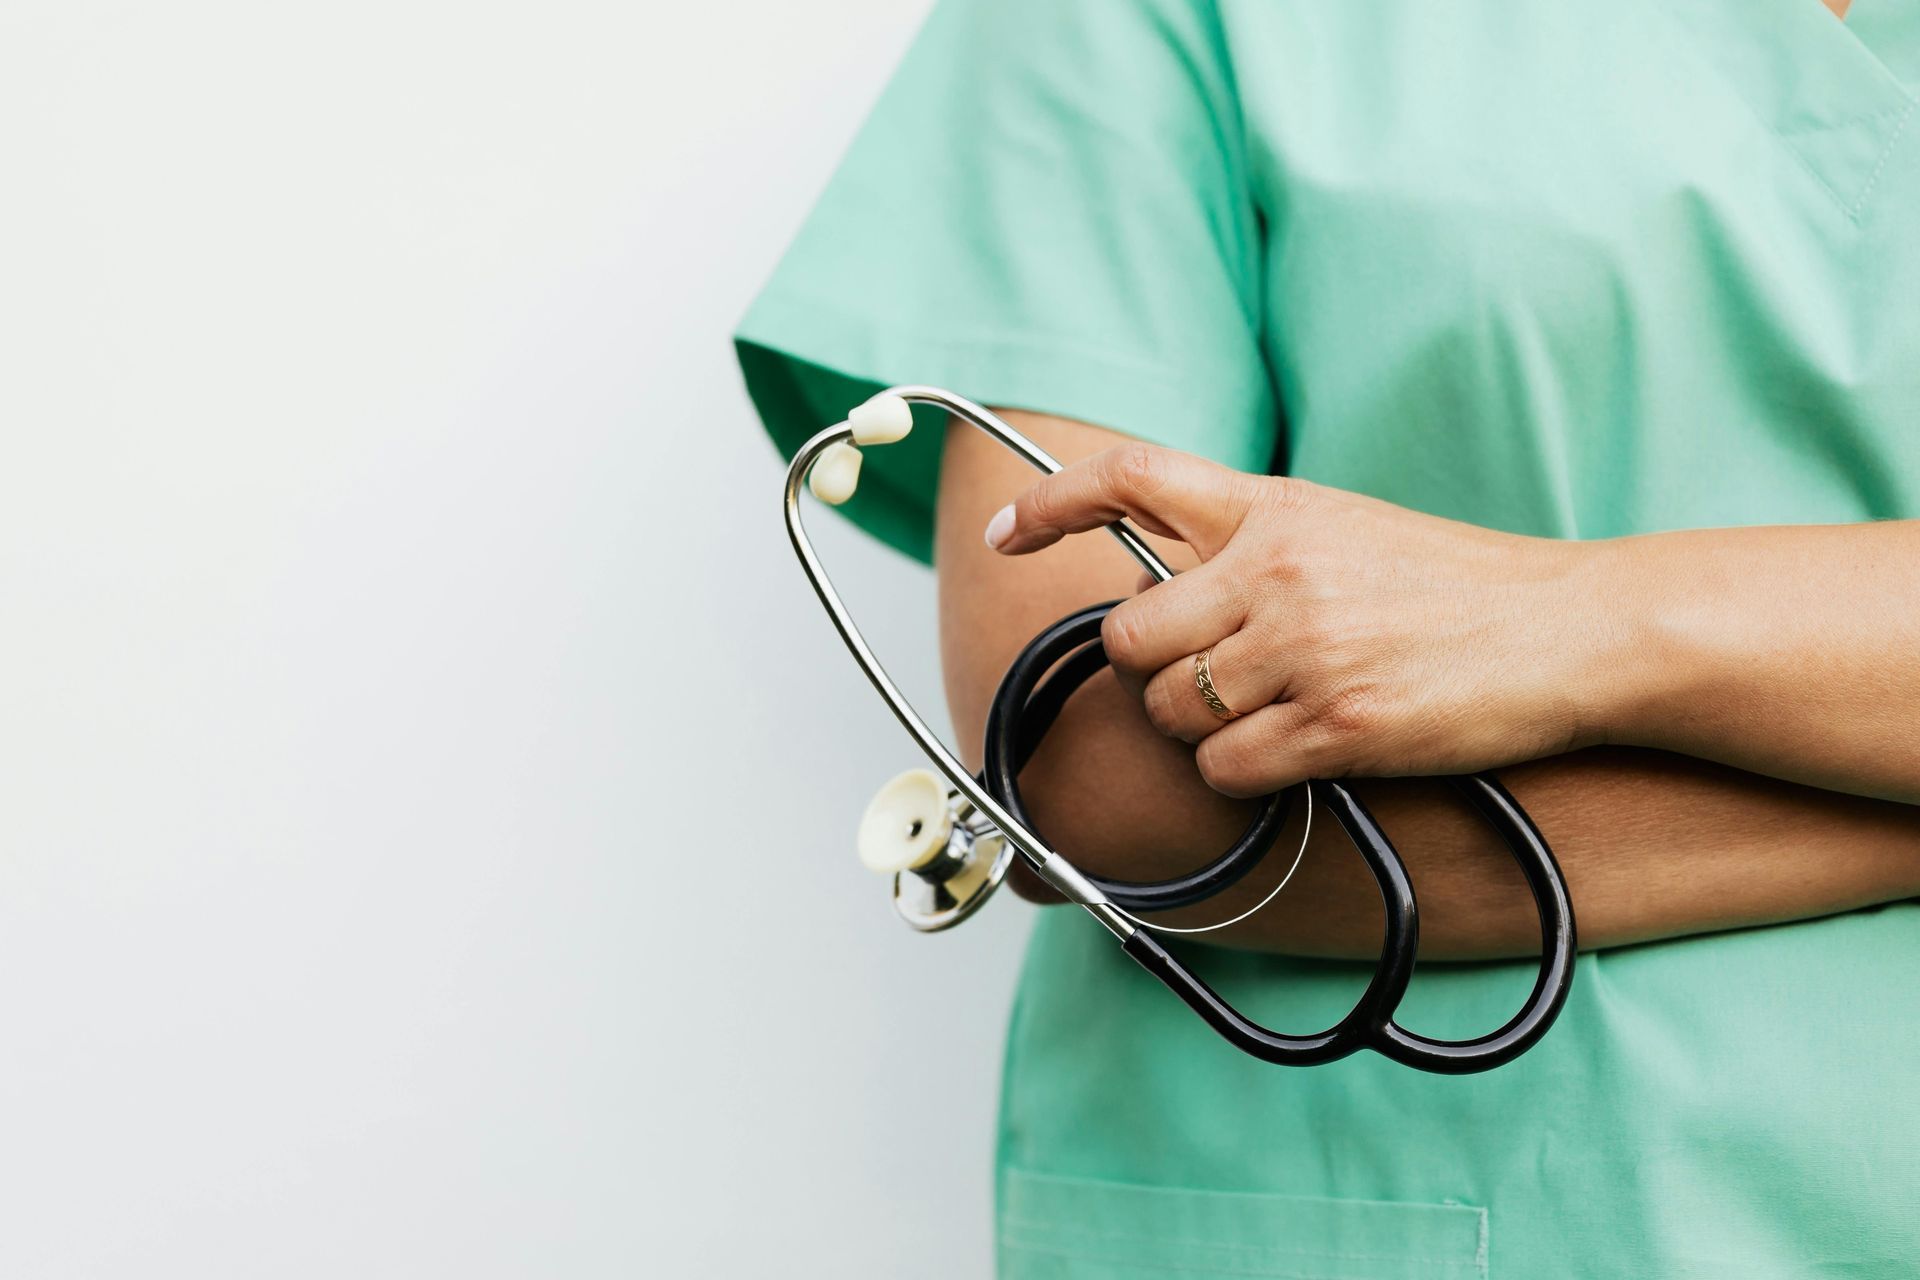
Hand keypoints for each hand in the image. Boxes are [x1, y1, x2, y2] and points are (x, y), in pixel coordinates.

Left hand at [985, 444, 1626, 796]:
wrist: (1573, 629)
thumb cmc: (1460, 586)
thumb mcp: (1346, 530)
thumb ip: (1253, 547)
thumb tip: (1160, 591)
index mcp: (1275, 507)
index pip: (1131, 479)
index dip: (1051, 504)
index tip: (1007, 532)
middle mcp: (1276, 569)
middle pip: (1128, 636)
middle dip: (1149, 671)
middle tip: (1206, 677)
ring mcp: (1302, 648)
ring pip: (1168, 711)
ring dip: (1197, 728)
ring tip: (1270, 713)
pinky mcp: (1334, 724)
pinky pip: (1223, 768)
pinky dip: (1241, 773)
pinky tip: (1295, 753)